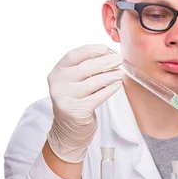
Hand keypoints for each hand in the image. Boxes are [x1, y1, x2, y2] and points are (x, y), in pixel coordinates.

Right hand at [46, 44, 123, 162]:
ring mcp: (66, 98)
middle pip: (84, 68)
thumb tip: (110, 55)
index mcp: (57, 72)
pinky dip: (109, 89)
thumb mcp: (75, 82)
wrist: (69, 130)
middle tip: (119, 59)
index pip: (73, 55)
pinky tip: (117, 84)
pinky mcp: (76, 111)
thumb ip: (86, 69)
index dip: (90, 50)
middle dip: (104, 62)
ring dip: (109, 76)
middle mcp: (58, 84)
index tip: (106, 48)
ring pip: (92, 82)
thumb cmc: (76, 101)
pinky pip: (97, 97)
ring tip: (120, 73)